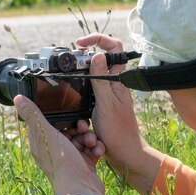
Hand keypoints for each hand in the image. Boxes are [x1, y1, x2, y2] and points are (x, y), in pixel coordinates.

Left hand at [14, 95, 104, 194]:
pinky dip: (96, 148)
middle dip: (79, 127)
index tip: (70, 116)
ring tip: (92, 142)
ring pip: (82, 138)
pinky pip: (91, 149)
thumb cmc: (62, 163)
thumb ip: (33, 115)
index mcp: (42, 143)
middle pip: (69, 130)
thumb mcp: (47, 134)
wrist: (82, 190)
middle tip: (83, 128)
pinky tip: (98, 151)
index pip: (50, 124)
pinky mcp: (84, 163)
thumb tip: (17, 98)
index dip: (61, 118)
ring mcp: (70, 158)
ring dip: (89, 137)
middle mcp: (54, 150)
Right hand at [76, 33, 162, 194]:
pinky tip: (73, 97)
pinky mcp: (102, 103)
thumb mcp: (106, 104)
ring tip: (70, 80)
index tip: (80, 44)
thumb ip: (101, 80)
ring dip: (81, 76)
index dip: (98, 39)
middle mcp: (114, 83)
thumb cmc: (119, 132)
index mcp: (119, 79)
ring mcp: (108, 93)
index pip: (114, 47)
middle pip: (101, 58)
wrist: (125, 154)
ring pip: (93, 74)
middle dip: (84, 57)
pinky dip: (80, 90)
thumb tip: (97, 56)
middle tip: (70, 62)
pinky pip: (89, 90)